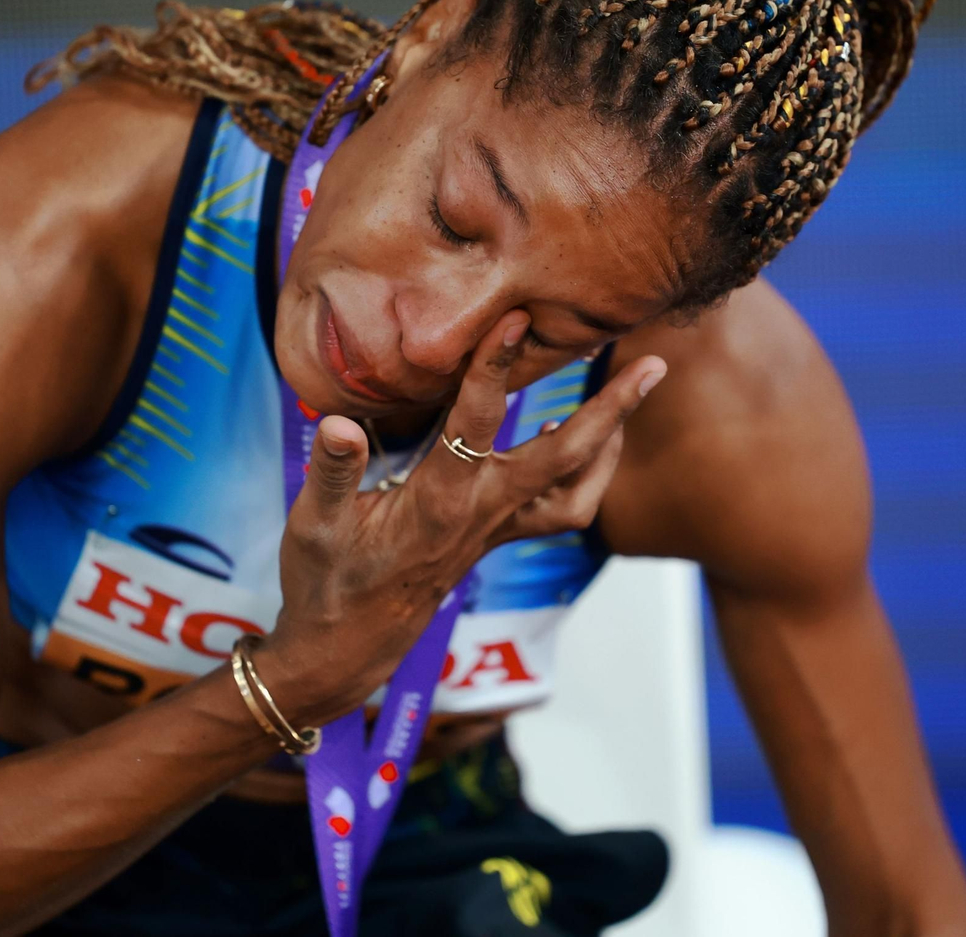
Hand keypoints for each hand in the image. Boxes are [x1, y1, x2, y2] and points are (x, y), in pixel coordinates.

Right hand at [258, 311, 665, 723]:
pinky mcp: (496, 537)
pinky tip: (567, 431)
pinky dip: (581, 471)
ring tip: (629, 393)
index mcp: (439, 502)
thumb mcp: (313, 525)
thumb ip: (332, 472)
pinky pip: (559, 507)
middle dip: (611, 409)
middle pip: (564, 458)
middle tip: (651, 363)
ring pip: (577, 490)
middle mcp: (481, 514)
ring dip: (609, 443)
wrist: (345, 647)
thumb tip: (338, 423)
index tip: (515, 319)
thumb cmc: (327, 582)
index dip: (493, 369)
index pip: (473, 423)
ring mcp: (495, 529)